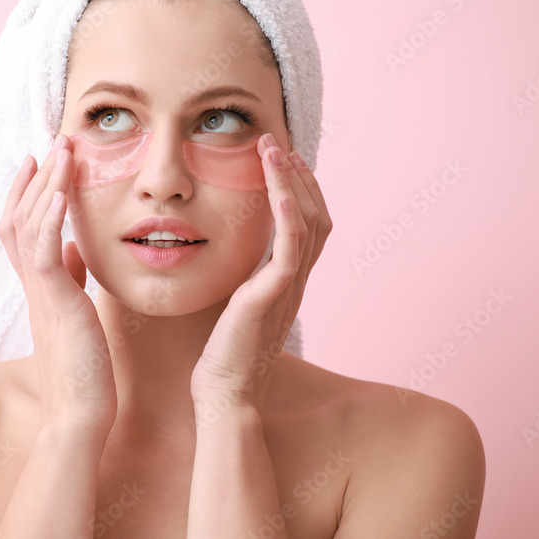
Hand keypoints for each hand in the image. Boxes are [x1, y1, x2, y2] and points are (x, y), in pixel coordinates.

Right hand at [0, 134, 116, 437]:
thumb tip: (72, 249)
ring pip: (29, 225)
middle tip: (51, 142)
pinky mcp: (55, 303)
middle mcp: (33, 286)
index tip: (39, 161)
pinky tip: (62, 188)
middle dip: (36, 178)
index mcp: (39, 288)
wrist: (80, 414)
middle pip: (19, 218)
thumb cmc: (83, 370)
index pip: (22, 230)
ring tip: (63, 148)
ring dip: (47, 183)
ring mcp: (41, 293)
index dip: (27, 193)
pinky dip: (50, 214)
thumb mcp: (76, 314)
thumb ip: (69, 280)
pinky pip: (43, 249)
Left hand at [190, 132, 331, 415]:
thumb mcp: (235, 306)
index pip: (309, 225)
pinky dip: (289, 213)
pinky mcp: (272, 297)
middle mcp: (296, 282)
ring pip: (308, 223)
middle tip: (277, 143)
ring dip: (292, 181)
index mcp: (288, 282)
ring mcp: (288, 288)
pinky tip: (277, 187)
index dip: (301, 189)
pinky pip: (291, 248)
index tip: (282, 159)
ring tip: (273, 150)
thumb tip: (227, 256)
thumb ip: (242, 280)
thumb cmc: (222, 355)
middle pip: (317, 216)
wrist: (224, 395)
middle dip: (299, 176)